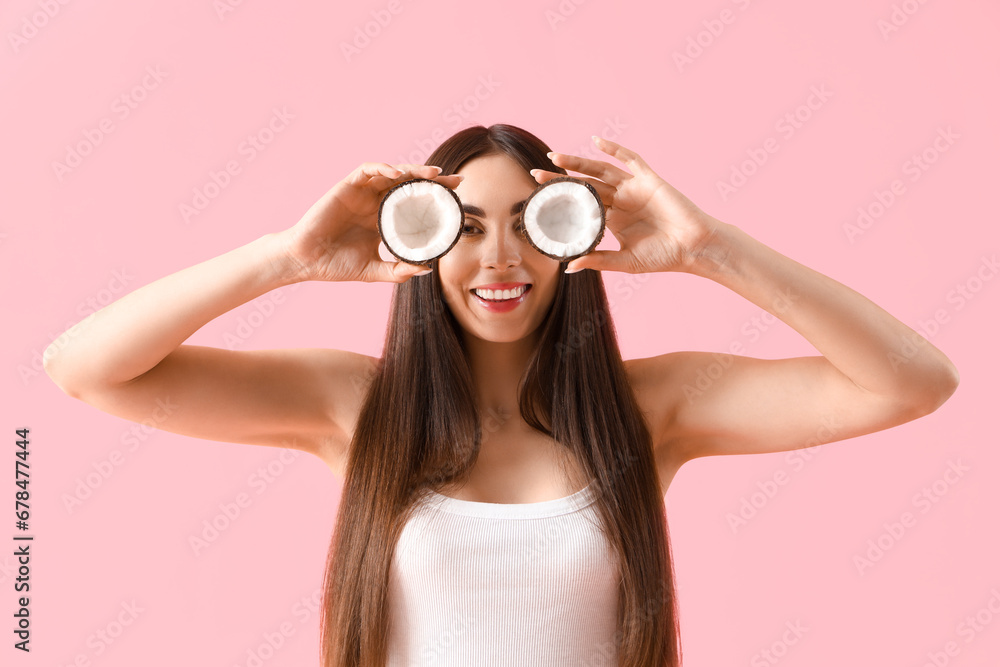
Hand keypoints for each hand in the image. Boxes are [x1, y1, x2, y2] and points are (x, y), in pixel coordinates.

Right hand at [278, 163, 463, 282]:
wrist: (306, 261)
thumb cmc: (336, 265)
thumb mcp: (374, 271)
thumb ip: (399, 271)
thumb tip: (428, 269)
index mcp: (384, 219)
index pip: (415, 203)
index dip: (435, 199)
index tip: (458, 199)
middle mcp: (375, 202)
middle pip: (409, 184)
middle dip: (432, 180)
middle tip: (455, 182)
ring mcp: (362, 193)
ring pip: (392, 173)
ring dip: (413, 170)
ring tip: (433, 174)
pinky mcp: (346, 186)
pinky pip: (367, 170)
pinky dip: (383, 168)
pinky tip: (397, 174)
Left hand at [531, 136, 719, 273]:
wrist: (694, 248)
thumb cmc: (663, 257)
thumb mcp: (625, 262)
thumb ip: (597, 261)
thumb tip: (568, 267)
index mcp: (613, 220)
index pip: (582, 206)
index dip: (563, 202)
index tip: (539, 200)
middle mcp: (621, 201)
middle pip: (586, 186)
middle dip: (562, 180)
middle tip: (537, 175)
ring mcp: (634, 189)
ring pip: (601, 171)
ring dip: (579, 163)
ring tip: (555, 157)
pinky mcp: (649, 180)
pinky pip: (631, 160)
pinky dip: (614, 149)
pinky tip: (596, 142)